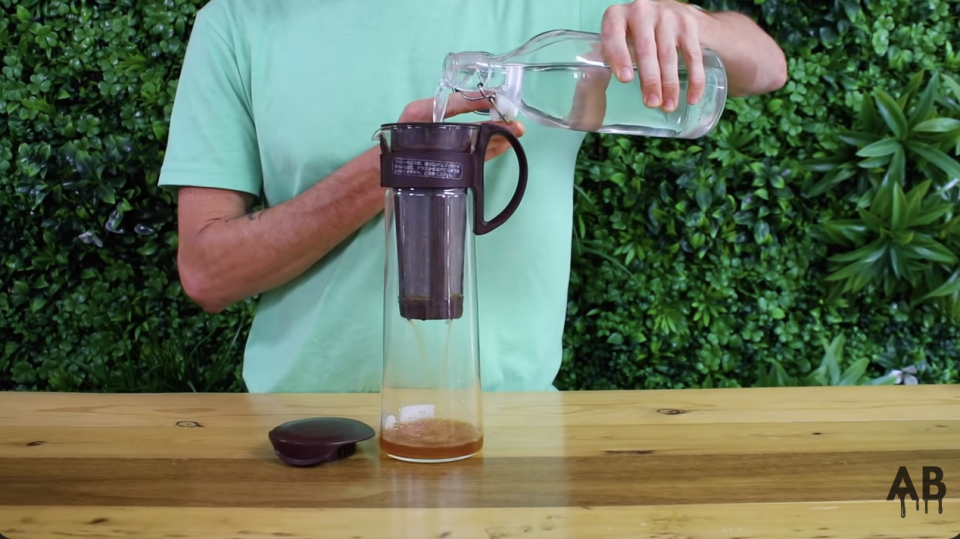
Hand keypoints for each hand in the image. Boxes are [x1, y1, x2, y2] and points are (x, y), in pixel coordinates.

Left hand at [398, 93, 525, 161]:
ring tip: (517, 133)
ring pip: (478, 138)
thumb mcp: (418, 118)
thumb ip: (444, 112)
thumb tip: (473, 107)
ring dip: (499, 135)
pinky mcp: (452, 161)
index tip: (500, 100)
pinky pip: (474, 153)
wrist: (381, 176)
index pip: (463, 102)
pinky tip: (504, 145)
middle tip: (516, 123)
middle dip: (497, 121)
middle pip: (476, 122)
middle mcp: (444, 128)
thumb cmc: (396, 145)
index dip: (482, 101)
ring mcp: (450, 145)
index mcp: (433, 113)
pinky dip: (490, 149)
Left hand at [599, 0, 706, 111]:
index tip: (626, 79)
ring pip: (669, 55)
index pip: (614, 34)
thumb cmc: (636, 32)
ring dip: (670, 84)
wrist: (672, 12)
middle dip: (650, 79)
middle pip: (646, 49)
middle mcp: (642, 11)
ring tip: (667, 106)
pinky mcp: (689, 24)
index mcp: (618, 15)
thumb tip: (589, 81)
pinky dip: (695, 79)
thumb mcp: (619, 36)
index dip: (619, 56)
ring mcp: (668, 16)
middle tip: (651, 103)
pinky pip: (693, 55)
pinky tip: (691, 97)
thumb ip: (607, 54)